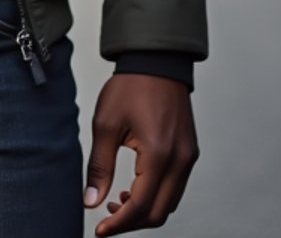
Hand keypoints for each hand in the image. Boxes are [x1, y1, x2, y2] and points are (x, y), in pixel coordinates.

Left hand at [84, 75, 198, 233]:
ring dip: (145, 211)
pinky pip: (175, 187)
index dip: (120, 224)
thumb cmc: (130, 86)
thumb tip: (91, 202)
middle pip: (160, 212)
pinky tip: (135, 189)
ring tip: (117, 202)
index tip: (100, 231)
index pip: (142, 206)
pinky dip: (157, 196)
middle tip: (107, 220)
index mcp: (159, 154)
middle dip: (132, 222)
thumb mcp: (106, 124)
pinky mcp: (189, 152)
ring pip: (170, 203)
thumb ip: (99, 166)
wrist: (156, 60)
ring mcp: (188, 157)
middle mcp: (180, 160)